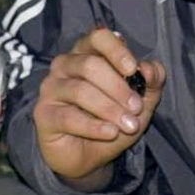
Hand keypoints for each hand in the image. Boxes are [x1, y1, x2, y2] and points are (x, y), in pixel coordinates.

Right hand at [33, 27, 166, 182]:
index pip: (98, 37)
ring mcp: (51, 88)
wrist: (89, 157)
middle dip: (118, 88)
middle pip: (90, 65)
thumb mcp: (141, 101)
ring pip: (81, 91)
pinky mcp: (43, 114)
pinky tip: (111, 132)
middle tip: (137, 108)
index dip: (116, 50)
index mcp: (87, 52)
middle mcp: (65, 64)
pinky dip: (94, 126)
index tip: (133, 69)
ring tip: (129, 125)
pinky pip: (69, 116)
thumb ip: (151, 82)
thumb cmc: (112, 119)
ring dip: (110, 108)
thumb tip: (151, 69)